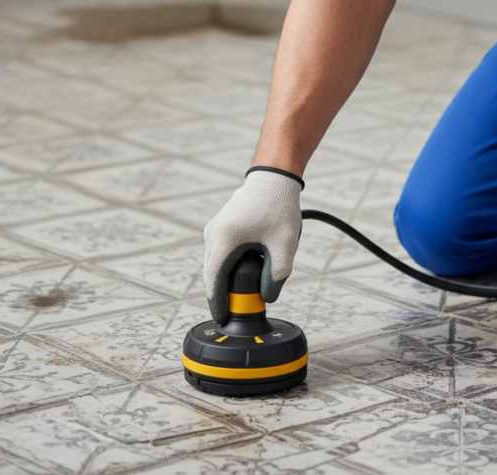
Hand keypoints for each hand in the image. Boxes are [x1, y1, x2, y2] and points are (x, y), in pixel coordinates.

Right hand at [202, 168, 302, 322]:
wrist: (273, 179)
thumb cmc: (279, 208)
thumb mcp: (284, 244)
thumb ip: (277, 274)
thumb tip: (267, 296)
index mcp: (225, 239)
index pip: (214, 280)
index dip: (217, 302)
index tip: (222, 318)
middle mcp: (213, 235)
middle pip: (212, 273)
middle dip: (222, 294)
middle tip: (234, 313)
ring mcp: (214, 230)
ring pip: (215, 264)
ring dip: (225, 280)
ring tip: (239, 298)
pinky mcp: (220, 227)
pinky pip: (219, 253)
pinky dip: (227, 267)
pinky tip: (240, 277)